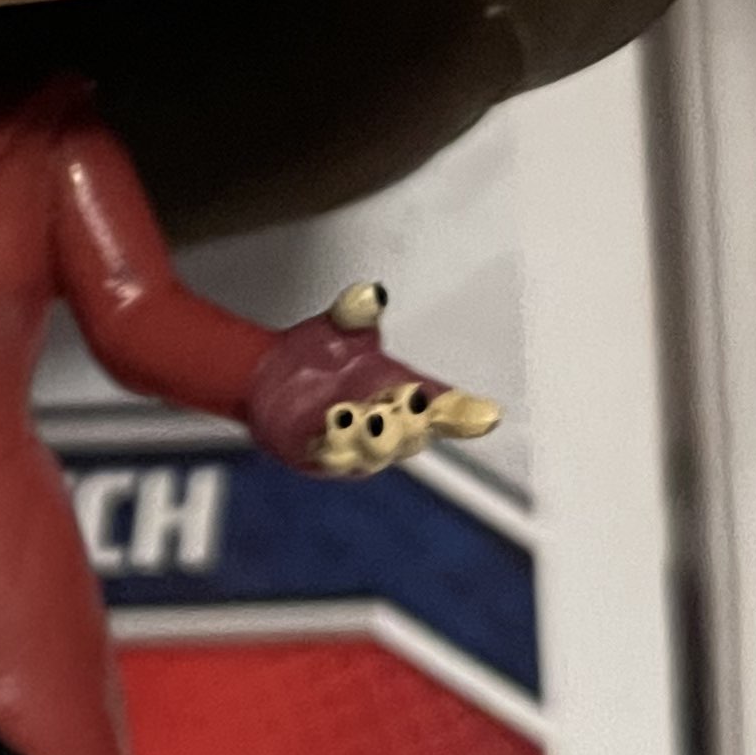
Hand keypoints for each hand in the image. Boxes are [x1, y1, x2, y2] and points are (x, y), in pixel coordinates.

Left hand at [248, 280, 498, 480]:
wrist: (268, 373)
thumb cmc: (318, 350)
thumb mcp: (338, 325)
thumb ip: (356, 311)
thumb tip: (369, 292)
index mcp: (404, 389)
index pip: (445, 405)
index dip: (466, 413)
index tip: (487, 415)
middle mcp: (389, 422)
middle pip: (415, 432)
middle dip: (407, 421)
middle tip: (396, 405)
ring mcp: (361, 445)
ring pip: (379, 450)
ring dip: (369, 435)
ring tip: (350, 414)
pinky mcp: (329, 460)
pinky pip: (338, 462)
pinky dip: (335, 448)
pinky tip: (326, 432)